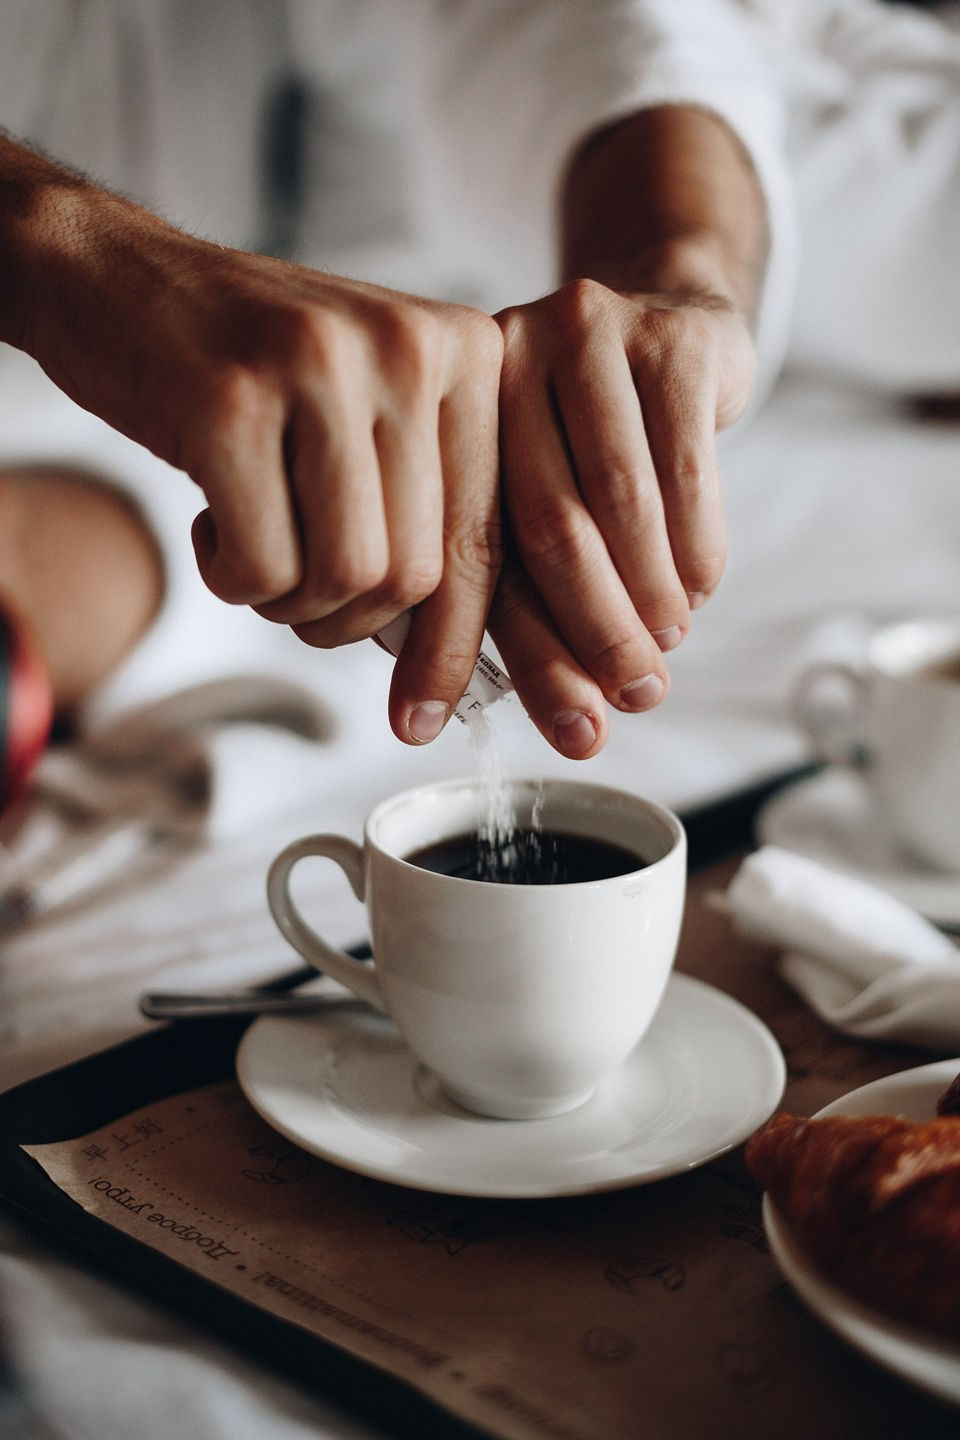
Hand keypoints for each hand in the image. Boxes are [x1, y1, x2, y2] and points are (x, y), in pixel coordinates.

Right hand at [10, 175, 503, 744]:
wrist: (117, 275)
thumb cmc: (253, 370)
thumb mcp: (369, 411)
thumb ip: (425, 507)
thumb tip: (445, 655)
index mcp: (464, 350)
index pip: (486, 536)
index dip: (457, 647)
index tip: (424, 717)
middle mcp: (409, 345)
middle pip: (415, 574)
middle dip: (348, 620)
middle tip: (296, 588)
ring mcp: (320, 365)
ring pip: (347, 578)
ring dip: (291, 601)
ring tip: (255, 544)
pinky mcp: (232, 399)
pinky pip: (263, 567)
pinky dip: (233, 578)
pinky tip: (211, 519)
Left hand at [490, 279, 754, 757]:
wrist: (671, 320)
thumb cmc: (592, 437)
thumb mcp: (538, 495)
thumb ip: (528, 588)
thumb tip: (567, 719)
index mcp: (444, 409)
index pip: (472, 549)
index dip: (514, 653)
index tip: (557, 728)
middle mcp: (504, 358)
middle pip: (547, 526)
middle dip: (593, 634)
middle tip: (632, 701)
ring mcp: (587, 334)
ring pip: (621, 502)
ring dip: (650, 598)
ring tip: (665, 652)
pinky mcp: (669, 337)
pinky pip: (688, 469)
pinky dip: (695, 549)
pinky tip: (697, 592)